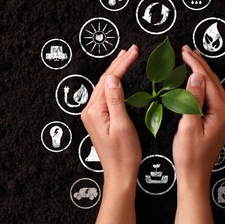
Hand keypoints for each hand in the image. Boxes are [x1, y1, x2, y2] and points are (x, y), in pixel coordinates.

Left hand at [81, 44, 140, 223]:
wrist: (120, 174)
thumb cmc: (123, 155)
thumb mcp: (121, 125)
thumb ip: (115, 100)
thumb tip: (111, 78)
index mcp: (94, 111)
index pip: (109, 80)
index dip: (122, 64)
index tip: (133, 52)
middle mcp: (90, 111)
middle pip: (104, 80)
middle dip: (119, 63)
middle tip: (131, 50)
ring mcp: (93, 115)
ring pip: (105, 86)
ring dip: (116, 71)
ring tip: (126, 57)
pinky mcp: (99, 118)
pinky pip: (106, 95)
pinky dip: (114, 83)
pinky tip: (119, 78)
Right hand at [173, 45, 224, 223]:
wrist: (195, 174)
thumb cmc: (189, 155)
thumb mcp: (188, 126)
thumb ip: (193, 100)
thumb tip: (196, 77)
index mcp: (221, 113)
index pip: (207, 81)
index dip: (195, 64)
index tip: (184, 52)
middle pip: (213, 81)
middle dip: (199, 63)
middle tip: (186, 50)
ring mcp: (224, 116)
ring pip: (214, 87)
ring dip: (202, 71)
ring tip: (191, 58)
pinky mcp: (219, 120)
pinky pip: (212, 95)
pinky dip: (203, 83)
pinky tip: (196, 79)